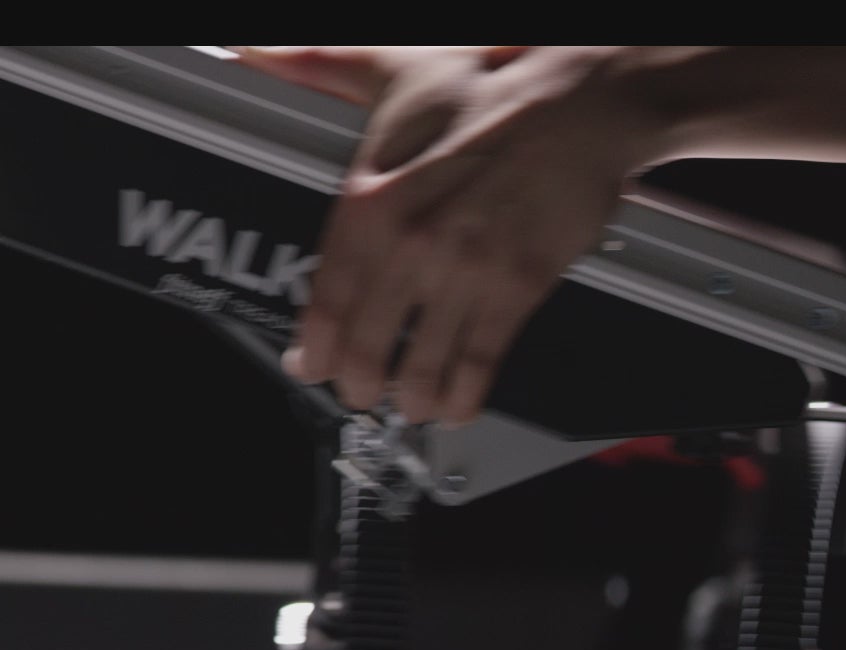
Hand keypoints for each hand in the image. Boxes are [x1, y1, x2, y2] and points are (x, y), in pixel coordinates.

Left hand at [232, 46, 667, 424]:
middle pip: (366, 345)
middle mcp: (410, 242)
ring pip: (421, 364)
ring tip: (411, 403)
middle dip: (360, 382)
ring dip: (412, 396)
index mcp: (369, 199)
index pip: (324, 300)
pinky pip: (479, 360)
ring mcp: (463, 270)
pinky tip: (458, 403)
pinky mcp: (516, 286)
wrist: (582, 100)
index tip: (310, 367)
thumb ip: (320, 67)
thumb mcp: (393, 74)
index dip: (314, 349)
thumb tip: (262, 50)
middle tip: (361, 391)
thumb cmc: (489, 91)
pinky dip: (465, 393)